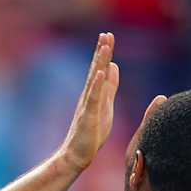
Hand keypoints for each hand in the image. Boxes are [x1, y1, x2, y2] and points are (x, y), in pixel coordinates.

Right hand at [60, 32, 118, 170]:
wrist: (77, 155)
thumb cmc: (92, 132)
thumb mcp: (106, 105)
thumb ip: (109, 86)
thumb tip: (113, 66)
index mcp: (95, 93)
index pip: (99, 69)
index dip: (104, 53)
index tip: (108, 35)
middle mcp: (89, 96)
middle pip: (95, 70)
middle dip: (101, 52)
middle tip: (105, 34)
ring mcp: (87, 106)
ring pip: (93, 81)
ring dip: (98, 63)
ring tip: (103, 47)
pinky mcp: (88, 117)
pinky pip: (93, 99)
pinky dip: (96, 85)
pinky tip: (100, 73)